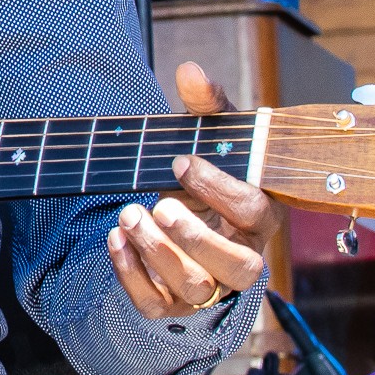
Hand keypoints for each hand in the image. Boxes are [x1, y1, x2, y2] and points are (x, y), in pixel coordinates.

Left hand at [107, 61, 284, 319]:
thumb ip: (204, 105)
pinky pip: (155, 304)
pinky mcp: (172, 304)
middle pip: (236, 266)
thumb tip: (190, 71)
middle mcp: (241, 258)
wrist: (181, 215)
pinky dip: (130, 275)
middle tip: (159, 203)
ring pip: (194, 287)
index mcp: (258, 217)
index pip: (254, 212)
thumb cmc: (204, 175)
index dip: (220, 189)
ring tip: (129, 215)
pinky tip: (115, 240)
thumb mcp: (206, 136)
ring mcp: (208, 286)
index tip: (182, 161)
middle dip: (195, 236)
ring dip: (158, 253)